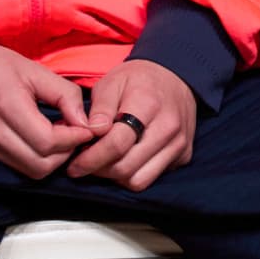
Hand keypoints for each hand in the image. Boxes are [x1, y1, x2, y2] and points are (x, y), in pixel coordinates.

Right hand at [0, 35, 93, 177]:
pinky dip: (35, 157)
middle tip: (76, 132)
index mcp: (7, 107)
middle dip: (66, 153)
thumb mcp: (34, 70)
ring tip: (60, 134)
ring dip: (51, 159)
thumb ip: (64, 94)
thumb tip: (86, 121)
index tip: (88, 128)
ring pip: (28, 171)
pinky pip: (15, 165)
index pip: (48, 142)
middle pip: (40, 165)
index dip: (75, 139)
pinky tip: (42, 137)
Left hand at [67, 59, 195, 190]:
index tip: (74, 165)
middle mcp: (169, 127)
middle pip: (125, 168)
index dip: (90, 160)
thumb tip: (91, 133)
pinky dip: (134, 174)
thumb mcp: (112, 82)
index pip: (116, 145)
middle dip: (99, 170)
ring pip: (139, 181)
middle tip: (86, 162)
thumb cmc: (139, 80)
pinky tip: (126, 158)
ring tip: (106, 161)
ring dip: (116, 177)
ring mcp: (179, 143)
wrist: (177, 77)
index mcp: (148, 105)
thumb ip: (99, 109)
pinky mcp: (185, 154)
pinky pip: (152, 177)